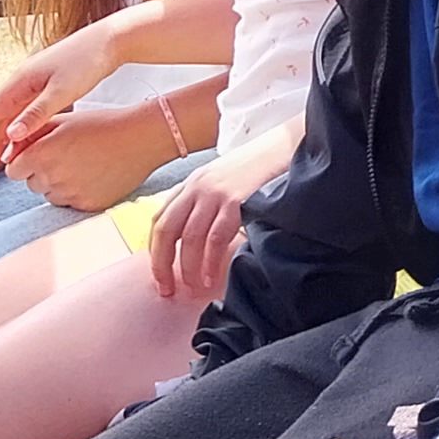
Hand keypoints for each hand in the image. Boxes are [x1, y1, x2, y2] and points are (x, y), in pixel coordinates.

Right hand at [0, 31, 96, 169]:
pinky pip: (23, 106)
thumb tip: (10, 136)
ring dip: (5, 133)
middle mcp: (22, 77)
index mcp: (20, 79)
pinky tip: (28, 137)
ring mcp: (33, 78)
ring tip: (8, 157)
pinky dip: (20, 123)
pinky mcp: (46, 81)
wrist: (111, 39)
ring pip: (10, 109)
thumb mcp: (62, 92)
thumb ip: (37, 113)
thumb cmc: (88, 63)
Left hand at [3, 103, 175, 214]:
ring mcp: (70, 195)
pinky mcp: (87, 206)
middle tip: (66, 157)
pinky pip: (70, 205)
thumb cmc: (100, 125)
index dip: (24, 162)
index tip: (41, 154)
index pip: (13, 171)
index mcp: (41, 154)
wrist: (139, 139)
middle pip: (31, 184)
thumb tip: (9, 152)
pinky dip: (77, 193)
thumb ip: (31, 136)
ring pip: (50, 196)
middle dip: (41, 172)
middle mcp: (52, 177)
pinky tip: (93, 176)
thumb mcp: (62, 122)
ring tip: (82, 166)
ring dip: (58, 185)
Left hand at [149, 122, 295, 302]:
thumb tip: (192, 243)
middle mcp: (197, 187)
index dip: (155, 251)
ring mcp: (215, 193)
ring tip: (192, 288)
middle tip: (166, 289)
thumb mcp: (221, 183)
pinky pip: (215, 238)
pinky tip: (210, 279)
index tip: (159, 274)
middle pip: (166, 230)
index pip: (159, 220)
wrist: (284, 149)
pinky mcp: (235, 201)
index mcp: (191, 184)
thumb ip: (205, 205)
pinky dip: (210, 262)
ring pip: (189, 237)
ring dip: (187, 268)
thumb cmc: (256, 172)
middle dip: (161, 264)